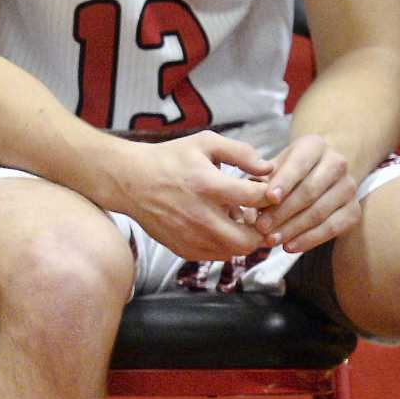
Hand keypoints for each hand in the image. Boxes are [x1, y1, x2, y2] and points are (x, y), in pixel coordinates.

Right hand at [113, 131, 275, 261]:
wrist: (130, 181)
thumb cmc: (169, 159)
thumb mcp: (204, 143)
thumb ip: (240, 152)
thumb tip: (267, 168)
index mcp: (208, 186)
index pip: (256, 199)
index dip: (270, 195)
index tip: (266, 191)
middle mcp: (200, 216)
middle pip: (250, 238)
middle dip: (261, 227)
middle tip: (257, 214)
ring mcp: (190, 236)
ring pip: (235, 251)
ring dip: (242, 237)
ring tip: (236, 219)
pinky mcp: (182, 248)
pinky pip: (216, 256)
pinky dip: (224, 245)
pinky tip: (217, 226)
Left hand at [251, 134, 360, 252]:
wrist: (318, 174)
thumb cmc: (286, 172)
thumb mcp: (272, 167)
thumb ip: (259, 179)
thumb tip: (248, 195)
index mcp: (314, 146)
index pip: (299, 164)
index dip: (284, 182)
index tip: (269, 198)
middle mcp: (337, 163)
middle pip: (310, 191)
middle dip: (283, 211)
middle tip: (261, 227)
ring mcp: (349, 187)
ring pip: (320, 211)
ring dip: (293, 228)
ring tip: (271, 240)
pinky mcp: (354, 210)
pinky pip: (333, 228)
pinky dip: (310, 239)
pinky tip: (289, 246)